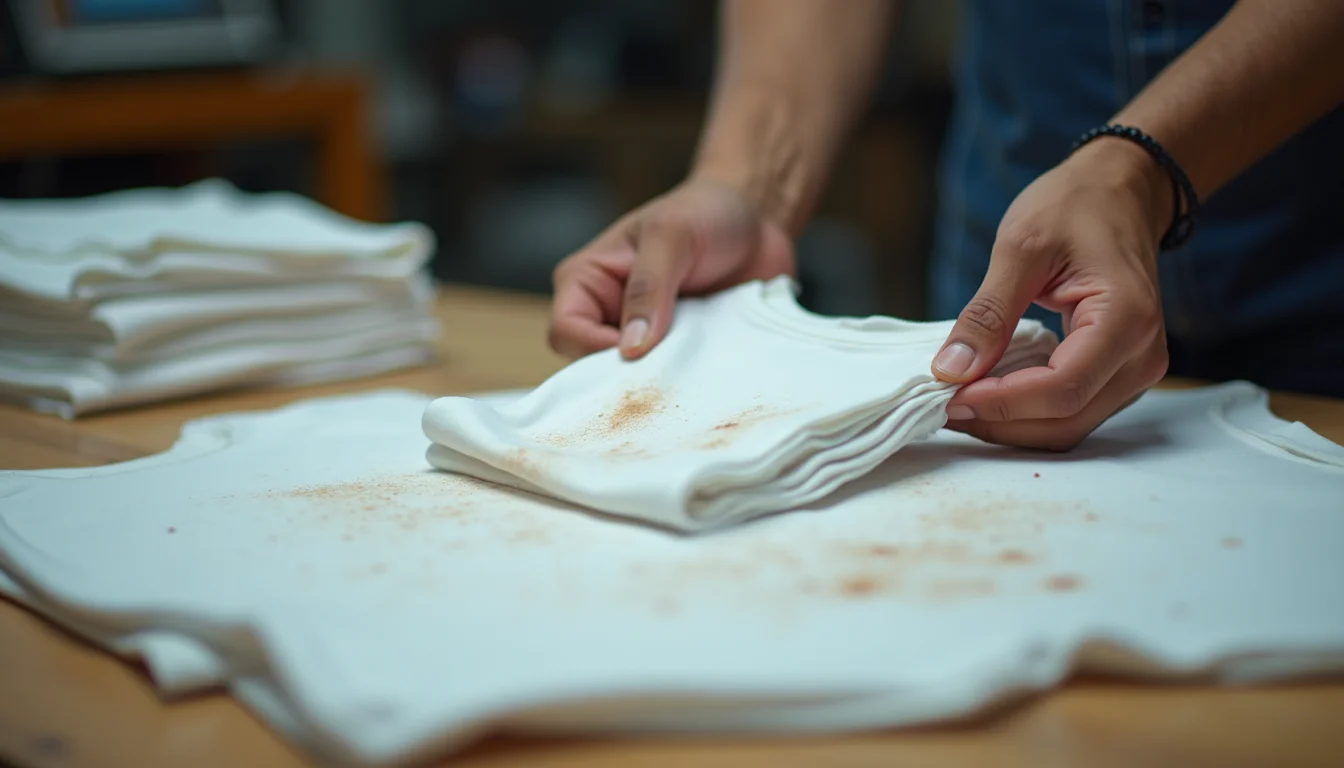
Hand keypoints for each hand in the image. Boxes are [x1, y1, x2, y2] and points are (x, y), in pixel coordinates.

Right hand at [548, 177, 794, 359]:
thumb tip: (630, 347)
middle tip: (667, 373)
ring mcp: (642, 337)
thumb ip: (648, 286)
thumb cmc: (703, 213)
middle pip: (592, 366)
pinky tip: (708, 375)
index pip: (566, 331)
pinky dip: (686, 383)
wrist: (758, 220)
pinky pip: (670, 382)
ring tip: (693, 371)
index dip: (594, 349)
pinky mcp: (676, 352)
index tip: (639, 353)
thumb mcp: (671, 235)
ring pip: (633, 380)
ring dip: (661, 381)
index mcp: (587, 281)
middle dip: (626, 375)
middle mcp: (606, 314)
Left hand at [931, 139, 1174, 450]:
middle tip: (942, 404)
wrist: (1119, 191)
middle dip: (1000, 422)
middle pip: (1065, 421)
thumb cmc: (1075, 206)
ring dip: (1011, 424)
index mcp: (1125, 319)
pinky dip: (1027, 412)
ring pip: (1068, 426)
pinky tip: (988, 392)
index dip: (1000, 403)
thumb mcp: (1019, 248)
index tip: (946, 397)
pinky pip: (1072, 411)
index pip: (1060, 390)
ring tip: (959, 399)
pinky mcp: (1118, 373)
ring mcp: (1135, 369)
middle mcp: (1142, 355)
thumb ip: (987, 313)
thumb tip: (950, 370)